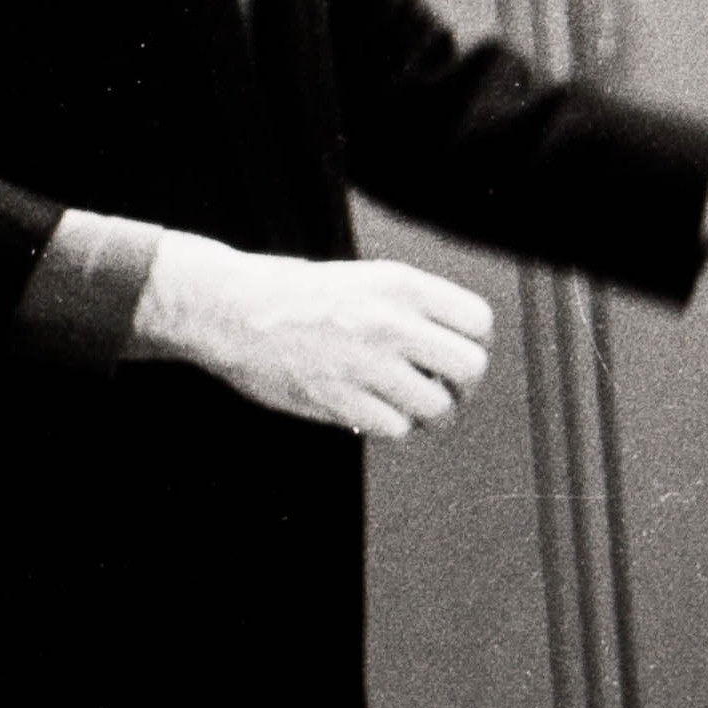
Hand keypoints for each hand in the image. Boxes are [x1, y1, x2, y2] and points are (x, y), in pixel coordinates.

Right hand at [132, 235, 493, 439]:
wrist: (227, 308)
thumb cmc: (296, 294)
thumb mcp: (367, 279)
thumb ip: (416, 307)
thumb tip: (462, 344)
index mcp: (401, 285)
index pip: (479, 322)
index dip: (473, 343)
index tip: (453, 353)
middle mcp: (390, 322)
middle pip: (471, 368)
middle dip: (462, 384)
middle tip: (441, 386)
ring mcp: (365, 362)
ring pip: (439, 407)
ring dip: (429, 413)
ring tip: (407, 404)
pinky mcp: (340, 398)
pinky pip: (397, 429)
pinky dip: (393, 426)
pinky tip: (375, 411)